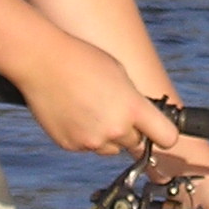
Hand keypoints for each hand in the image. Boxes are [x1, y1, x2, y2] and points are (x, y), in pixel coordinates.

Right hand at [9, 36, 178, 156]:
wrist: (41, 62)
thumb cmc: (81, 60)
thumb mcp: (119, 74)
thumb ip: (133, 100)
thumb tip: (140, 116)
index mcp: (133, 108)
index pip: (167, 136)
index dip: (165, 135)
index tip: (160, 133)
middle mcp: (115, 129)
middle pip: (135, 143)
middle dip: (129, 131)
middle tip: (112, 109)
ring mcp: (92, 140)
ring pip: (110, 148)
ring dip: (106, 136)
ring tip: (89, 108)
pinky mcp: (71, 145)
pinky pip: (87, 146)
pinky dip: (84, 135)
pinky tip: (73, 113)